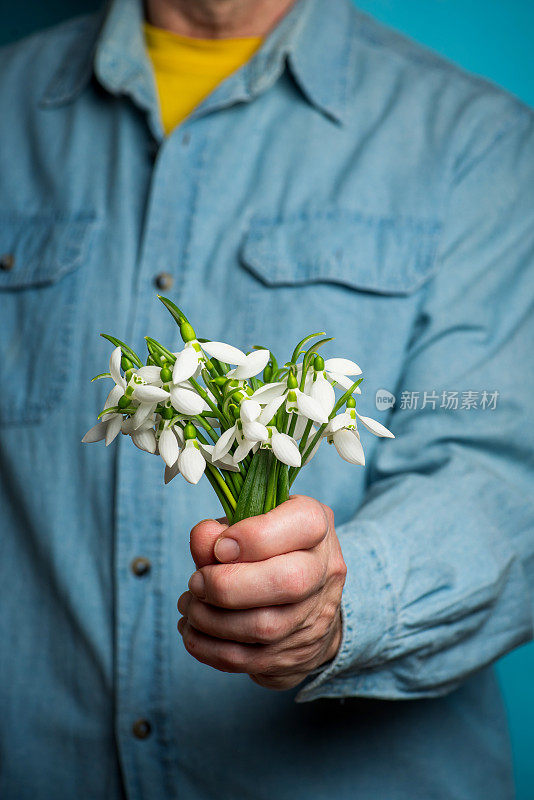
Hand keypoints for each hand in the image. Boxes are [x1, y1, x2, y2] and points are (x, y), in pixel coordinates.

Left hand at [177, 495, 346, 689]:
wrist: (304, 598)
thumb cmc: (268, 549)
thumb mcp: (247, 525)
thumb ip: (221, 528)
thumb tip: (202, 538)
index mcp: (318, 528)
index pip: (304, 524)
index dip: (255, 536)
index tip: (219, 547)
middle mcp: (325, 571)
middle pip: (288, 582)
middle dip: (227, 585)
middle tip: (197, 582)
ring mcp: (315, 617)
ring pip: (265, 628)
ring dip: (211, 620)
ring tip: (189, 605)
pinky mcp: (296, 654)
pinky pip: (248, 660)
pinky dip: (209, 648)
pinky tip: (192, 630)